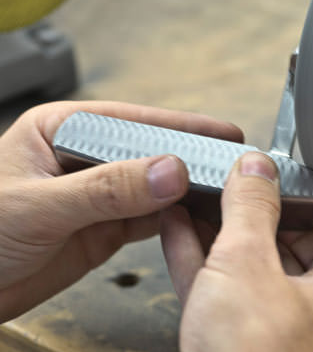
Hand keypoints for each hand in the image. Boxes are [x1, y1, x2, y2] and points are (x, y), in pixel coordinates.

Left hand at [0, 101, 242, 321]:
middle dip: (193, 159)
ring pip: (156, 188)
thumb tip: (170, 171)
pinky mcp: (104, 229)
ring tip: (226, 190)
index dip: (181, 128)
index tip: (222, 135)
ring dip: (188, 191)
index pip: (134, 122)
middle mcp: (87, 160)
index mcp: (63, 132)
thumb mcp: (39, 204)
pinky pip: (149, 220)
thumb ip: (106, 188)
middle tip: (234, 164)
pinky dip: (174, 221)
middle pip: (152, 153)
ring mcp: (98, 196)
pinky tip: (196, 217)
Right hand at [161, 152, 312, 351]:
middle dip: (241, 220)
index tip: (258, 186)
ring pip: (243, 274)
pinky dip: (199, 265)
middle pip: (276, 253)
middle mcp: (312, 321)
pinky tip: (177, 232)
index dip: (284, 208)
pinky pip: (220, 297)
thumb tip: (257, 169)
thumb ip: (252, 209)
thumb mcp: (249, 261)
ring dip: (215, 238)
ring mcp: (272, 339)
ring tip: (192, 200)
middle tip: (220, 188)